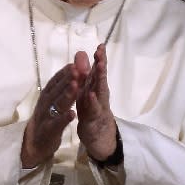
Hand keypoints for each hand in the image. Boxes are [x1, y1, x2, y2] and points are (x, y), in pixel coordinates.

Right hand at [20, 53, 86, 167]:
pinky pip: (57, 124)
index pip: (56, 80)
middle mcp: (45, 103)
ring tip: (75, 86)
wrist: (35, 143)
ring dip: (66, 95)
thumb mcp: (54, 99)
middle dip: (67, 79)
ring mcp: (46, 116)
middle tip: (77, 70)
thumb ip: (63, 84)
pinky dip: (64, 119)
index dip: (65, 72)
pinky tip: (72, 114)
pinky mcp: (49, 131)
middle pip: (57, 90)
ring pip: (57, 104)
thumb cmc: (48, 116)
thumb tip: (73, 65)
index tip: (75, 63)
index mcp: (47, 94)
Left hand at [76, 44, 118, 162]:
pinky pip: (93, 111)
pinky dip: (92, 102)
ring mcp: (99, 109)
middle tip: (100, 51)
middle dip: (101, 64)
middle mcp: (100, 96)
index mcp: (96, 88)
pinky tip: (90, 95)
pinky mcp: (94, 121)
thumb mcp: (88, 93)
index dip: (99, 58)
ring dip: (99, 80)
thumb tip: (82, 55)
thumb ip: (87, 76)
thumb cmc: (93, 112)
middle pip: (101, 79)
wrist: (100, 139)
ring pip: (100, 93)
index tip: (100, 45)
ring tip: (98, 67)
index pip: (98, 71)